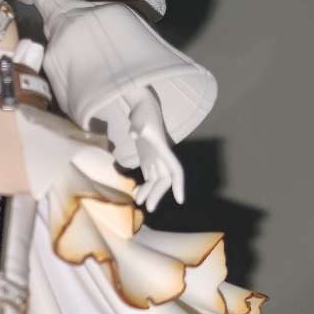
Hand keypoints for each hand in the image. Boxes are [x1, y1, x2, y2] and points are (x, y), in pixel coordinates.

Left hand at [98, 86, 184, 212]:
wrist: (142, 106)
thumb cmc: (143, 112)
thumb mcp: (140, 119)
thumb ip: (137, 127)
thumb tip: (133, 133)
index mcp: (163, 150)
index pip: (175, 170)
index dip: (178, 184)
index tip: (180, 200)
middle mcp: (162, 157)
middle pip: (164, 180)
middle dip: (158, 194)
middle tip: (148, 207)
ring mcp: (155, 158)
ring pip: (156, 181)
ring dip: (149, 192)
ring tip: (138, 201)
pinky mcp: (148, 158)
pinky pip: (149, 177)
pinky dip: (143, 186)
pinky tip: (135, 193)